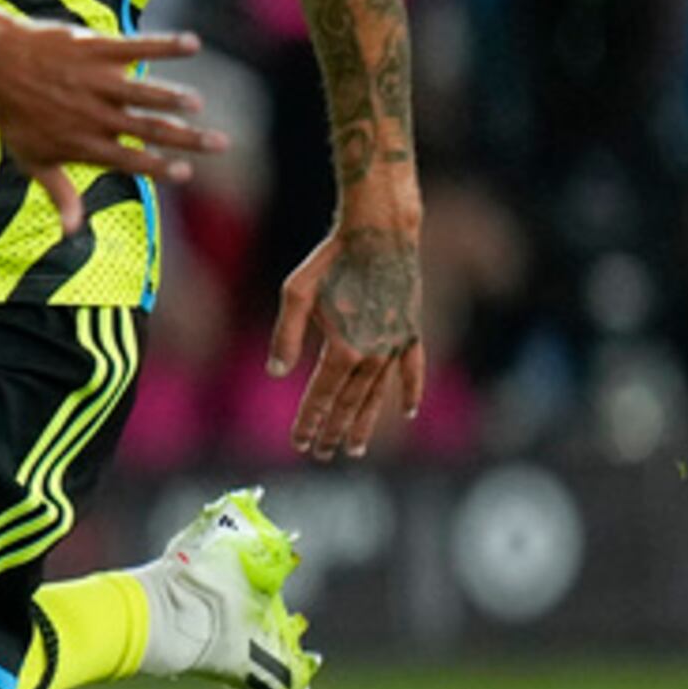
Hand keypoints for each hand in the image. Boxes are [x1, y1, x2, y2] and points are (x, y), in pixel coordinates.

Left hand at [0, 13, 221, 232]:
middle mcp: (93, 114)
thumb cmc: (14, 115)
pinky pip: (136, 46)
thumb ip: (59, 193)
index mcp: (84, 143)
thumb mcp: (32, 159)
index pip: (128, 160)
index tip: (186, 173)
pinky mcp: (95, 48)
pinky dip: (165, 46)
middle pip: (147, 130)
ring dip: (172, 98)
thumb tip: (70, 232)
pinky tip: (192, 44)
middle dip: (186, 139)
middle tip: (221, 144)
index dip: (157, 168)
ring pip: (142, 92)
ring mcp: (95, 81)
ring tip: (195, 104)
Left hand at [270, 215, 423, 460]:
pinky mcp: (411, 332)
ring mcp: (396, 345)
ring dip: (364, 423)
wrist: (379, 235)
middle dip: (332, 430)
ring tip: (353, 449)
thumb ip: (286, 336)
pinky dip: (410, 391)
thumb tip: (275, 372)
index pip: (321, 397)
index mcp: (343, 349)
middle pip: (348, 403)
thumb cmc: (331, 261)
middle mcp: (373, 354)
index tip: (299, 444)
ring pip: (377, 394)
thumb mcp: (296, 294)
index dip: (309, 422)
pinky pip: (413, 370)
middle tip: (321, 453)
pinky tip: (406, 412)